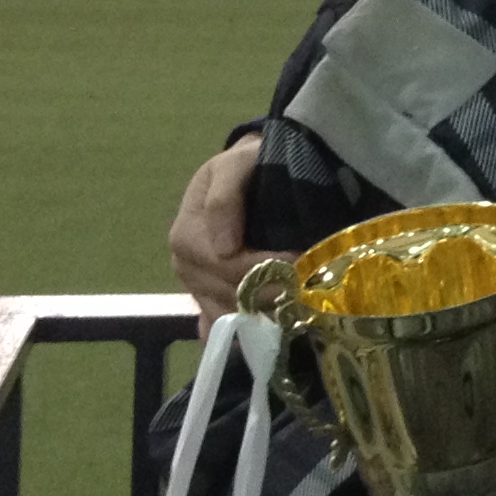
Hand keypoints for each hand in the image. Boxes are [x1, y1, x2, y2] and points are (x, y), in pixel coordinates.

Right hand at [172, 133, 283, 332]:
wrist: (244, 174)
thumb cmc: (242, 166)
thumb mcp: (233, 165)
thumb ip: (225, 197)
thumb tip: (224, 247)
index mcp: (186, 236)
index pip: (225, 266)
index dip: (264, 267)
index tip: (301, 262)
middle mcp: (186, 267)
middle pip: (229, 294)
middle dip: (271, 292)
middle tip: (309, 286)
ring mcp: (196, 286)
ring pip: (230, 314)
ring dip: (264, 312)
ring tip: (298, 302)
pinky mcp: (209, 299)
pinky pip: (221, 326)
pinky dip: (244, 331)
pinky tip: (268, 328)